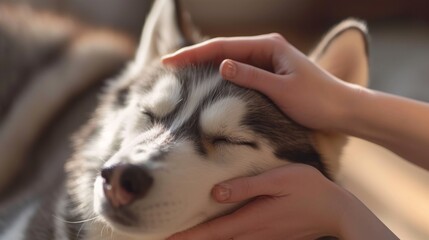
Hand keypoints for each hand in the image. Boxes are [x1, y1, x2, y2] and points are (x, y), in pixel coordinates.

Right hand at [162, 34, 357, 130]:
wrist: (342, 109)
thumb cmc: (317, 100)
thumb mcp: (282, 90)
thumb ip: (252, 77)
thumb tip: (221, 66)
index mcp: (268, 47)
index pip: (224, 47)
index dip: (195, 54)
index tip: (171, 61)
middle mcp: (265, 49)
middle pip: (223, 51)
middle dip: (195, 58)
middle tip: (168, 66)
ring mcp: (266, 62)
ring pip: (229, 61)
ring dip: (205, 67)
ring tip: (181, 74)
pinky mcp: (268, 75)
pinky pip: (239, 73)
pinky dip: (221, 77)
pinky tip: (208, 83)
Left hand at [167, 164, 396, 239]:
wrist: (336, 211)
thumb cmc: (308, 189)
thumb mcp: (279, 179)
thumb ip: (247, 186)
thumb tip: (215, 192)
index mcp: (251, 219)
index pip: (211, 231)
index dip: (188, 236)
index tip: (165, 238)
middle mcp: (253, 233)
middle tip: (167, 239)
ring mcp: (262, 238)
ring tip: (185, 237)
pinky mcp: (270, 237)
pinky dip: (223, 239)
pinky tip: (217, 234)